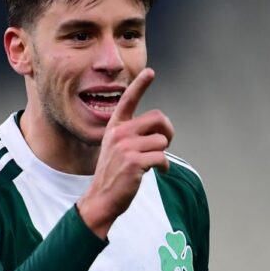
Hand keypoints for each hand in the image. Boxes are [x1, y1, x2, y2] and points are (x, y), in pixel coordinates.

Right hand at [77, 68, 173, 238]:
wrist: (102, 198)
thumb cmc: (114, 173)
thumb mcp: (118, 148)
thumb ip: (133, 136)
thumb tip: (161, 132)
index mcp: (115, 127)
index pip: (128, 100)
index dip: (140, 85)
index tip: (150, 72)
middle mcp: (119, 133)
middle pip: (158, 119)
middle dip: (168, 131)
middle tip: (165, 143)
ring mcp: (125, 147)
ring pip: (162, 141)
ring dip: (163, 154)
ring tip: (153, 164)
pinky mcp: (133, 161)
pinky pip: (162, 157)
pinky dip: (164, 167)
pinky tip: (157, 172)